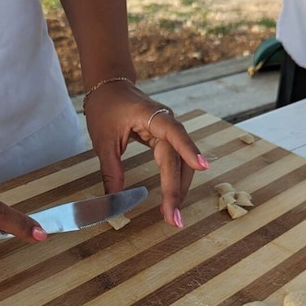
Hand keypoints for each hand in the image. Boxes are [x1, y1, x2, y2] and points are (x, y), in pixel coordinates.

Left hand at [83, 80, 209, 226]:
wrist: (109, 87)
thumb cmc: (105, 108)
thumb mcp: (103, 140)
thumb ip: (111, 171)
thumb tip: (114, 201)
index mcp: (150, 116)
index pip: (174, 133)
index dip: (188, 149)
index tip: (202, 167)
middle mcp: (165, 122)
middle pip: (178, 158)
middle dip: (176, 189)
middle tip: (174, 219)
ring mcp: (168, 130)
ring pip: (181, 162)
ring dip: (178, 188)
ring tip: (172, 215)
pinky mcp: (166, 137)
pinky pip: (175, 161)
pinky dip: (174, 180)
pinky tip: (172, 199)